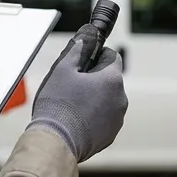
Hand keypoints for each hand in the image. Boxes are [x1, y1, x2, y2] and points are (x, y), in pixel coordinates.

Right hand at [26, 24, 127, 162]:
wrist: (55, 143)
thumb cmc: (58, 104)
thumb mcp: (63, 68)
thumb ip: (79, 47)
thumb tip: (89, 33)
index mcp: (112, 79)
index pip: (111, 56)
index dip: (95, 56)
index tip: (80, 64)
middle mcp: (121, 98)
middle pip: (109, 79)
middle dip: (93, 79)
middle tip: (71, 86)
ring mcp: (117, 119)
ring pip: (107, 99)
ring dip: (94, 98)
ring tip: (71, 106)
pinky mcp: (110, 135)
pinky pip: (104, 118)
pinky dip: (93, 116)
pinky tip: (75, 120)